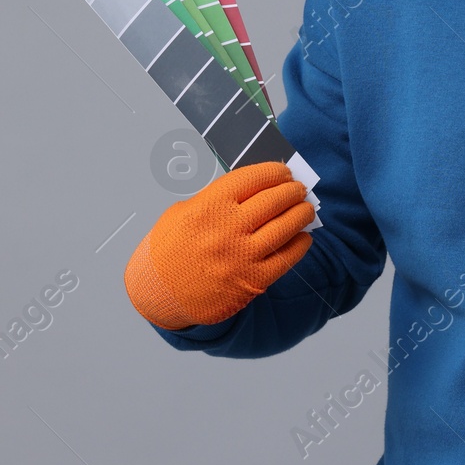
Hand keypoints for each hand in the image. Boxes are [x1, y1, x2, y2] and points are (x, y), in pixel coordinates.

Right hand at [124, 161, 313, 329]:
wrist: (158, 292)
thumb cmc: (169, 248)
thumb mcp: (183, 211)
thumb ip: (217, 199)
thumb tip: (256, 188)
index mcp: (210, 205)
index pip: (254, 178)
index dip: (275, 172)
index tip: (284, 172)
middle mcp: (228, 228)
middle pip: (274, 201)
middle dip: (292, 191)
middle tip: (299, 189)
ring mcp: (242, 256)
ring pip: (285, 227)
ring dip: (301, 214)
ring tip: (306, 209)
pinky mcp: (252, 282)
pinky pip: (286, 259)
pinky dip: (299, 245)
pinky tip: (303, 237)